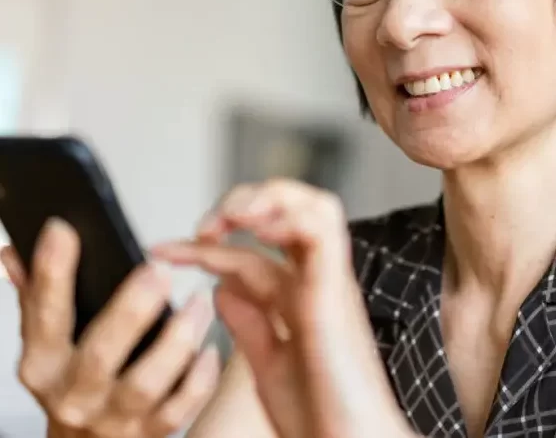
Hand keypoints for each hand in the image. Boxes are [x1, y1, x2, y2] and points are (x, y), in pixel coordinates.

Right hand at [0, 218, 220, 437]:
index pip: (42, 315)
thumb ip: (38, 295)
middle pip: (101, 353)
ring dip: (178, 340)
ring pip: (146, 383)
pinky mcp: (147, 434)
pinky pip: (179, 409)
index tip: (63, 230)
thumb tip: (15, 252)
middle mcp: (73, 394)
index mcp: (43, 363)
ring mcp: (111, 418)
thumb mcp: (48, 339)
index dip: (50, 272)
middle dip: (131, 310)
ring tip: (200, 302)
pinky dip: (198, 380)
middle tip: (159, 272)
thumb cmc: (71, 379)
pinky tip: (210, 350)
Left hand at [152, 179, 413, 437]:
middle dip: (243, 202)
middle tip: (203, 226)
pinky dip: (288, 217)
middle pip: (290, 211)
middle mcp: (317, 280)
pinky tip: (255, 227)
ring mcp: (329, 281)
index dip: (203, 247)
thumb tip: (221, 287)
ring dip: (267, 199)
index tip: (162, 252)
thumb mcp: (269, 364)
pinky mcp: (335, 290)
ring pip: (312, 207)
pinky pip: (321, 231)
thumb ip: (249, 324)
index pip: (249, 253)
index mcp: (300, 296)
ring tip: (228, 216)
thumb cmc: (319, 415)